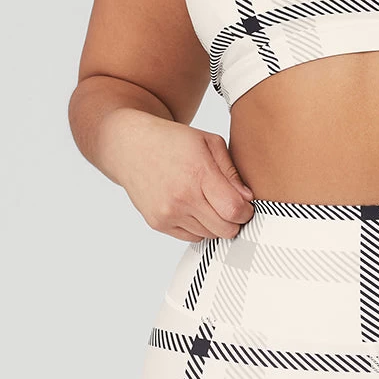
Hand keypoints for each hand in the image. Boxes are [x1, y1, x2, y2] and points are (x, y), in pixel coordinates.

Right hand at [101, 109, 255, 240]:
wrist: (131, 147)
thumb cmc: (174, 141)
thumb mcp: (209, 142)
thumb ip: (231, 171)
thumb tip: (247, 198)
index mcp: (198, 174)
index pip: (234, 210)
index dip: (247, 211)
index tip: (246, 204)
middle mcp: (182, 197)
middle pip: (225, 229)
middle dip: (235, 221)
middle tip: (232, 206)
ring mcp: (168, 213)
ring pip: (210, 235)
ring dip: (216, 224)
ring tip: (209, 202)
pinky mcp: (158, 223)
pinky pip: (192, 237)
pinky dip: (199, 227)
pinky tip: (195, 208)